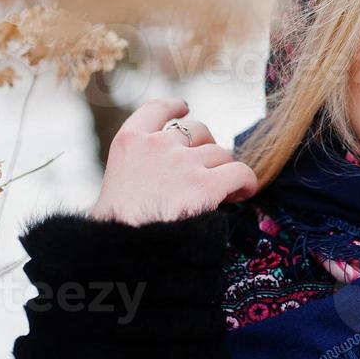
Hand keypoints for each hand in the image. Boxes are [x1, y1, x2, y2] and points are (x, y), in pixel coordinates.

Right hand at [89, 97, 259, 224]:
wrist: (122, 251)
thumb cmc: (115, 228)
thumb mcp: (114, 186)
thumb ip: (137, 170)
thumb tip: (162, 179)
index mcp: (129, 142)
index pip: (156, 110)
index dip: (174, 107)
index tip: (184, 108)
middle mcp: (157, 144)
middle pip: (198, 131)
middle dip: (206, 148)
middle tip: (208, 171)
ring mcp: (182, 163)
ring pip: (221, 154)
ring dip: (224, 170)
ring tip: (225, 191)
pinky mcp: (205, 185)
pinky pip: (239, 173)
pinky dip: (246, 182)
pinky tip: (244, 193)